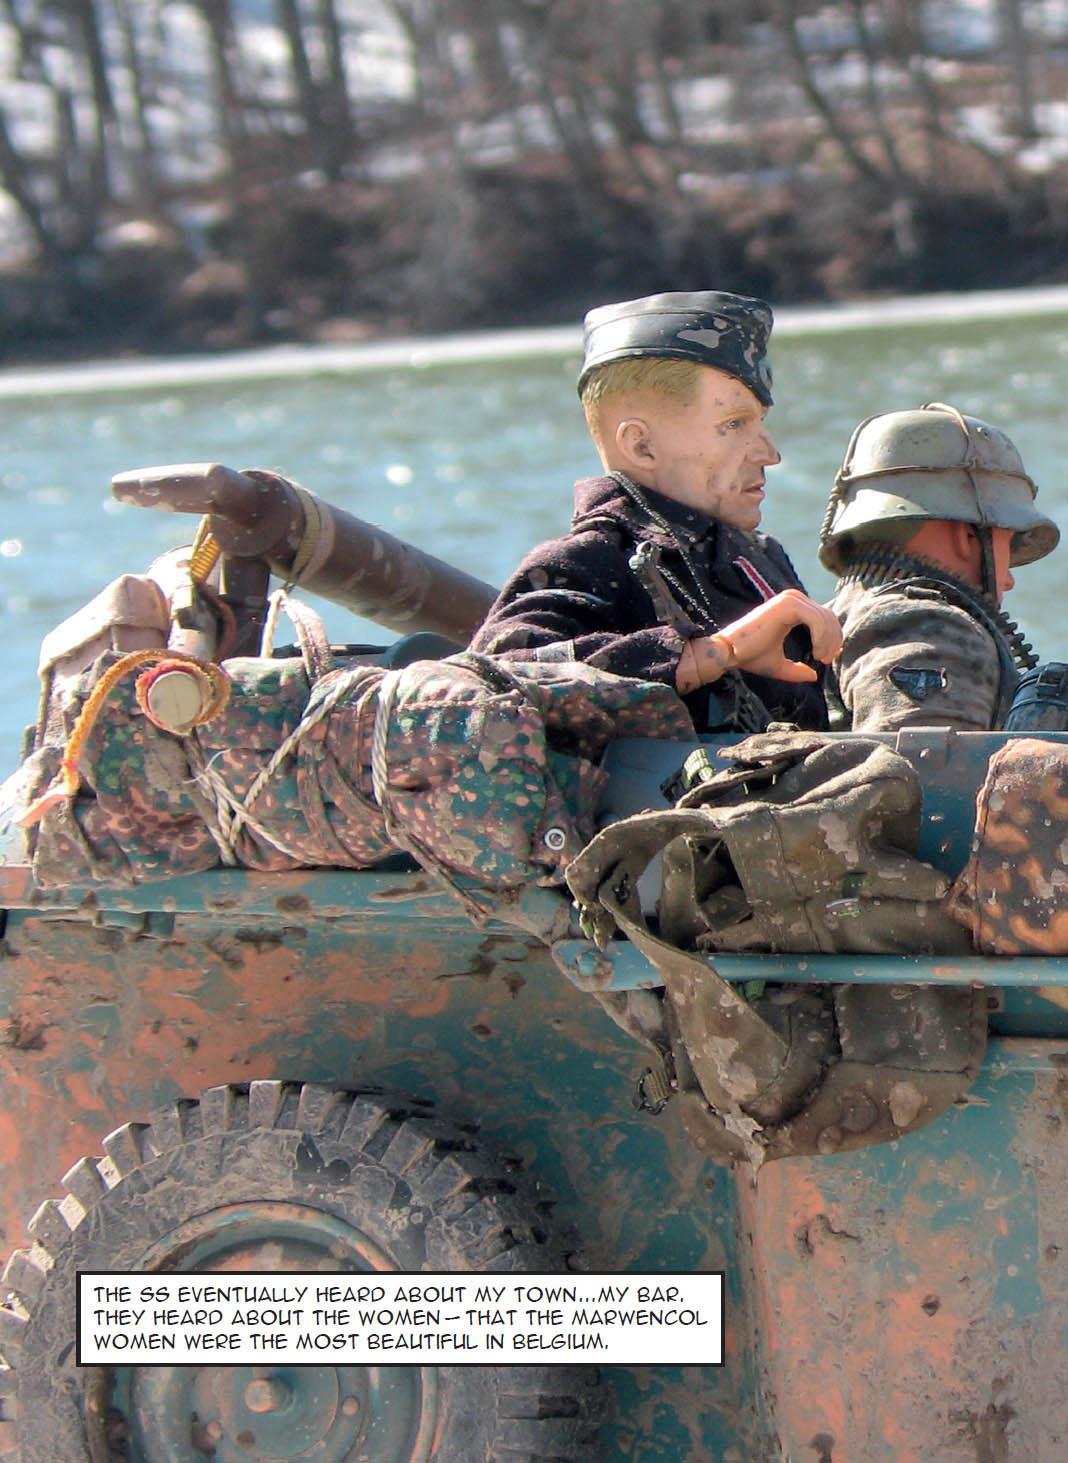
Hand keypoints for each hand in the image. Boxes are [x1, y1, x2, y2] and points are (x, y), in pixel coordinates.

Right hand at [676, 589, 841, 692]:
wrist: (729, 652)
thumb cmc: (750, 656)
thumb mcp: (779, 666)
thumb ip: (797, 670)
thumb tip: (814, 676)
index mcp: (792, 609)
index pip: (823, 617)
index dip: (832, 637)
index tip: (827, 658)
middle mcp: (792, 599)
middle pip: (828, 615)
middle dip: (833, 640)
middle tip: (825, 660)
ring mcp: (790, 599)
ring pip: (825, 617)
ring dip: (828, 641)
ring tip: (819, 658)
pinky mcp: (788, 605)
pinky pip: (817, 619)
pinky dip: (821, 637)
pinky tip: (815, 651)